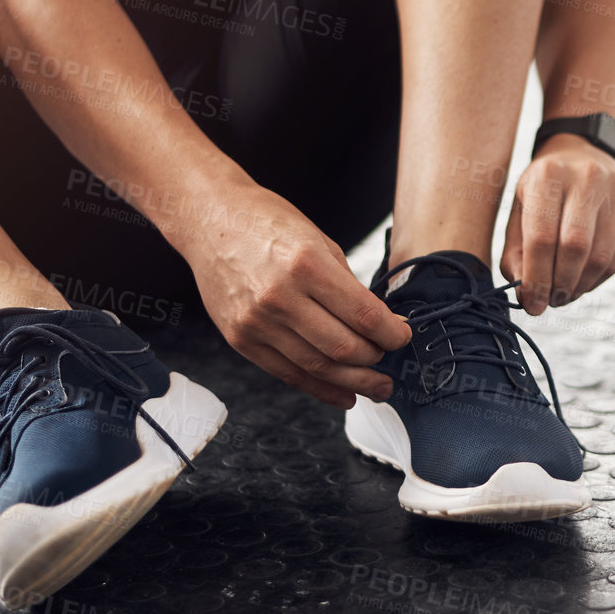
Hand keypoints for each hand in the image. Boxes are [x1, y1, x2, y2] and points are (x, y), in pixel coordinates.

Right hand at [181, 185, 410, 406]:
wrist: (210, 219)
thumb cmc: (267, 222)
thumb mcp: (319, 241)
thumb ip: (349, 285)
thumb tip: (382, 322)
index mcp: (306, 264)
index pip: (363, 315)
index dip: (392, 334)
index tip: (403, 337)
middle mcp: (279, 296)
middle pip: (343, 348)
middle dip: (376, 361)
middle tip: (390, 364)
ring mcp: (256, 322)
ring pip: (317, 367)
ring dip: (354, 383)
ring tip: (377, 388)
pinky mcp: (240, 339)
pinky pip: (287, 374)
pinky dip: (320, 389)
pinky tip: (343, 394)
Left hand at [500, 135, 614, 314]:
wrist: (584, 154)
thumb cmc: (544, 191)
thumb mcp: (519, 210)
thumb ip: (516, 254)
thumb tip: (528, 297)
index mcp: (549, 174)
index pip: (541, 238)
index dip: (536, 279)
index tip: (532, 305)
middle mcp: (588, 177)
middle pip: (576, 248)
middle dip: (560, 285)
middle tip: (550, 302)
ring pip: (601, 258)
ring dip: (580, 286)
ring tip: (564, 293)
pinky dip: (598, 278)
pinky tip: (583, 278)